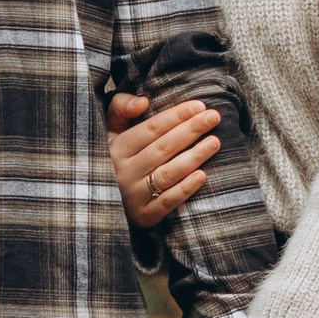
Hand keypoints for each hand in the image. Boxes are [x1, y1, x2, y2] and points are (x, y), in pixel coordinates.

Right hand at [107, 87, 220, 231]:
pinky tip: (203, 175)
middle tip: (214, 117)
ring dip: (194, 157)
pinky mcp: (144, 216)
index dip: (176, 116)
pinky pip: (168, 202)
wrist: (102, 202)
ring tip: (215, 142)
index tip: (199, 106)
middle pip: (163, 148)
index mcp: (117, 148)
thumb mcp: (110, 130)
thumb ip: (121, 107)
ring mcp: (133, 195)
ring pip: (168, 173)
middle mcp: (124, 172)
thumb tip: (143, 101)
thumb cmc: (114, 157)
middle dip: (191, 130)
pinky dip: (185, 189)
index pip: (152, 128)